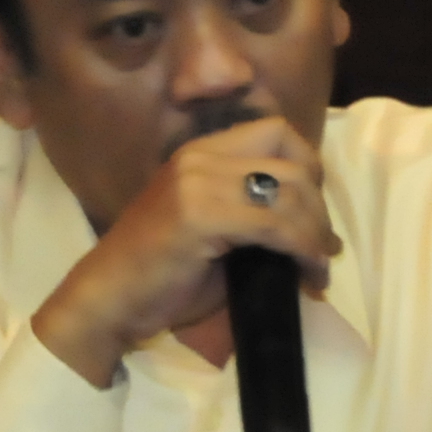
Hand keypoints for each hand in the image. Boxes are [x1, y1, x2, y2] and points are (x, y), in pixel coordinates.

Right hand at [32, 115, 339, 386]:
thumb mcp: (213, 230)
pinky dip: (303, 250)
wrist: (109, 301)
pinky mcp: (199, 214)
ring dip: (316, 233)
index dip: (309, 166)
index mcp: (200, 152)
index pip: (277, 131)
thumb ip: (254, 214)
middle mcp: (199, 157)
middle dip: (319, 208)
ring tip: (316, 267)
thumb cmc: (159, 277)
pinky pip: (274, 224)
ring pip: (290, 192)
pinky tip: (307, 274)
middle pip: (293, 161)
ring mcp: (197, 182)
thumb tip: (317, 228)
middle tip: (322, 249)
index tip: (311, 212)